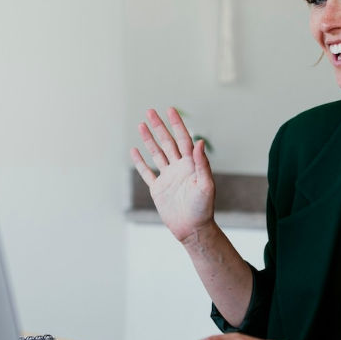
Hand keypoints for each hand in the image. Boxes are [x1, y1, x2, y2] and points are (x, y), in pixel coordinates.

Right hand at [130, 108, 214, 241]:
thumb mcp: (206, 185)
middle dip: (159, 127)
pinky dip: (140, 162)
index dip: (176, 124)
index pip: (183, 139)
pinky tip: (134, 150)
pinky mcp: (158, 189)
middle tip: (150, 111)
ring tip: (141, 124)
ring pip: (156, 154)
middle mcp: (179, 168)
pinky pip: (147, 172)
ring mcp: (168, 177)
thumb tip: (199, 142)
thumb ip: (202, 163)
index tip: (170, 110)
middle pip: (167, 142)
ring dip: (149, 139)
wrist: (192, 229)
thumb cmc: (203, 208)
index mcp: (191, 165)